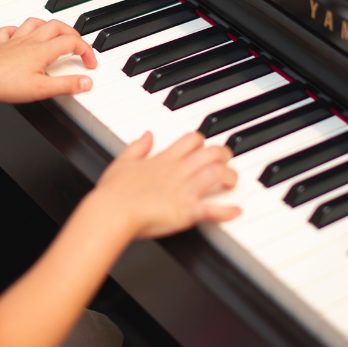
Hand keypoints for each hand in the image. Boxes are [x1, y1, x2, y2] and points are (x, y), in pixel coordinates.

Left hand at [0, 18, 97, 102]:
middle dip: (73, 33)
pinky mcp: (0, 45)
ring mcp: (14, 41)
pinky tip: (21, 35)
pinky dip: (19, 30)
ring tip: (56, 35)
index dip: (86, 51)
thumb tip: (87, 82)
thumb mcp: (42, 89)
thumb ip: (67, 85)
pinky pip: (10, 30)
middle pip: (57, 26)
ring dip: (49, 26)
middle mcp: (30, 41)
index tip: (90, 64)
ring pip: (36, 22)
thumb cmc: (5, 84)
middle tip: (79, 45)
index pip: (72, 42)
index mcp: (43, 50)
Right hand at [89, 131, 240, 239]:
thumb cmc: (113, 192)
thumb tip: (147, 134)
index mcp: (164, 160)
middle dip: (224, 155)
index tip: (206, 149)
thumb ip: (137, 146)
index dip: (203, 142)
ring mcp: (184, 190)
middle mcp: (178, 172)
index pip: (192, 139)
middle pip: (211, 152)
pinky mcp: (185, 212)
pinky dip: (227, 211)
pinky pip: (212, 209)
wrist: (111, 212)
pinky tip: (236, 211)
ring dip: (230, 177)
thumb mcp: (122, 161)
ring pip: (217, 173)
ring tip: (232, 183)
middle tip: (226, 162)